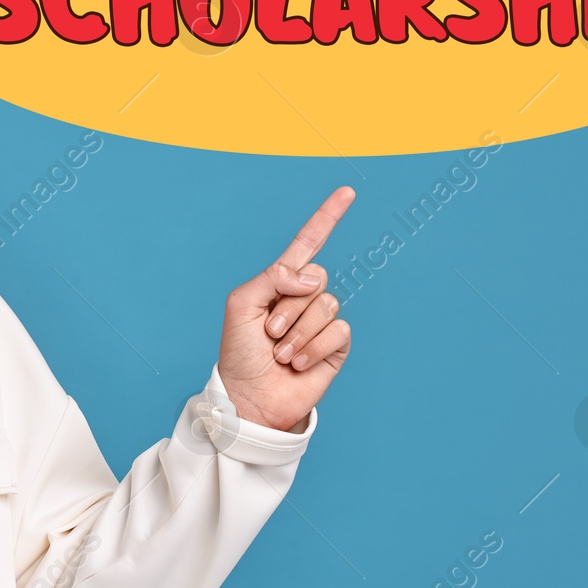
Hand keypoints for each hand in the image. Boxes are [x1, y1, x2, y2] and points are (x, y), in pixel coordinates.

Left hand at [217, 187, 354, 432]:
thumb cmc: (239, 351)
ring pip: (326, 305)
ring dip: (297, 333)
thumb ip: (273, 276)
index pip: (309, 243)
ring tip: (280, 352)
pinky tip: (297, 363)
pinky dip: (312, 348)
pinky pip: (337, 331)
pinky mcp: (336, 346)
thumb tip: (313, 277)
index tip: (347, 192)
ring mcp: (322, 322)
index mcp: (281, 282)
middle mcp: (305, 298)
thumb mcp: (242, 303)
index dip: (328, 217)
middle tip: (269, 330)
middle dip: (288, 305)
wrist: (249, 396)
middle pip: (317, 277)